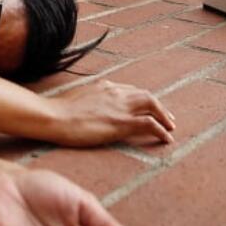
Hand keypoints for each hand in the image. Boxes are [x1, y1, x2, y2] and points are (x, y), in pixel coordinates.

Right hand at [50, 79, 174, 145]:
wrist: (54, 116)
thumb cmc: (58, 111)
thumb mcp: (76, 98)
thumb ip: (89, 98)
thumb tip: (90, 105)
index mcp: (104, 86)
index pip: (130, 90)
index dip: (142, 100)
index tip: (148, 109)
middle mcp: (115, 92)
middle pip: (146, 96)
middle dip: (159, 106)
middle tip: (167, 119)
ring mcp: (119, 106)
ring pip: (152, 105)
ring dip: (164, 117)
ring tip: (171, 128)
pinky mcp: (121, 123)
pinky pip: (149, 124)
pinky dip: (161, 131)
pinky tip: (166, 139)